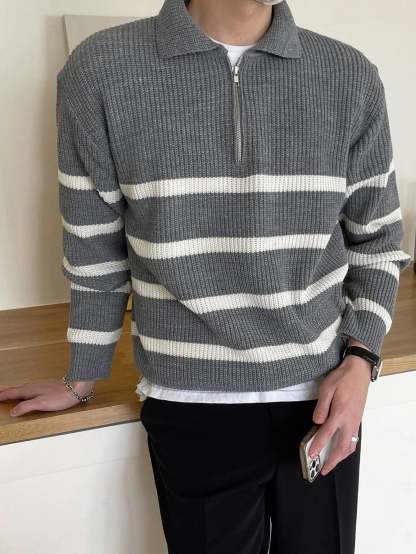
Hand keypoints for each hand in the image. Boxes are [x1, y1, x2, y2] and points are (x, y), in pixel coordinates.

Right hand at [0, 379, 95, 416]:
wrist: (75, 388)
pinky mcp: (45, 386)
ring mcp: (39, 385)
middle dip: (5, 392)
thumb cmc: (60, 396)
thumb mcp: (41, 404)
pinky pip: (29, 387)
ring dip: (14, 390)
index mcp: (29, 390)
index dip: (2, 396)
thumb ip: (26, 407)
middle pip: (15, 389)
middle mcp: (33, 386)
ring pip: (22, 387)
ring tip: (8, 393)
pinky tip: (27, 391)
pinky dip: (23, 390)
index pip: (12, 393)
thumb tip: (13, 411)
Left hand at [308, 347, 370, 474]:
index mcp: (339, 412)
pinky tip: (340, 450)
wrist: (359, 371)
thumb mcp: (326, 388)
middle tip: (323, 470)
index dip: (318, 445)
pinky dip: (347, 449)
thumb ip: (321, 407)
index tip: (311, 454)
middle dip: (332, 461)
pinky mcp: (357, 420)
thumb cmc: (342, 378)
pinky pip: (353, 439)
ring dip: (340, 457)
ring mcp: (355, 421)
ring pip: (350, 445)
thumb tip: (317, 422)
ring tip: (331, 464)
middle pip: (341, 447)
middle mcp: (349, 420)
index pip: (327, 433)